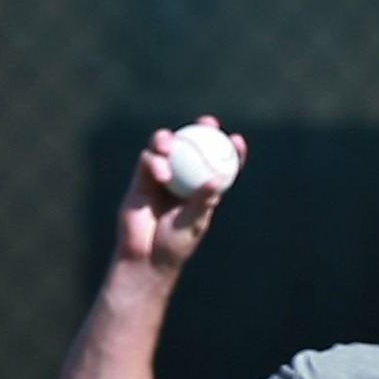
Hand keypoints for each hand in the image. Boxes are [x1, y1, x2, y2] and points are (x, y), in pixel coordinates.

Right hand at [115, 115, 245, 273]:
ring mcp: (162, 178)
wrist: (145, 257)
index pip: (218, 165)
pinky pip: (147, 161)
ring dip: (169, 141)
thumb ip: (203, 201)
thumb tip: (217, 180)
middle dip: (199, 131)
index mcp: (202, 190)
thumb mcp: (194, 222)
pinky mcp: (141, 181)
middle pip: (192, 148)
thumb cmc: (175, 244)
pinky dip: (154, 161)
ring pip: (166, 148)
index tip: (237, 139)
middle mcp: (183, 179)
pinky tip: (160, 171)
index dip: (229, 151)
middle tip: (207, 122)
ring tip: (169, 146)